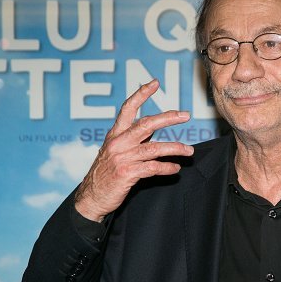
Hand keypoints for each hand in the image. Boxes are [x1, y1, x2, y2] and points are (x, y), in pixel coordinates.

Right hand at [74, 79, 193, 221]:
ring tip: (189, 151)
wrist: (91, 198)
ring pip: (154, 148)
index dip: (141, 94)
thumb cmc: (106, 174)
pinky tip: (175, 168)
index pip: (127, 108)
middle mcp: (118, 143)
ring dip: (175, 148)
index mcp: (115, 135)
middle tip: (185, 115)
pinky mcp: (126, 174)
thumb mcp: (114, 151)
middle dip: (168, 118)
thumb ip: (132, 139)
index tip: (154, 83)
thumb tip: (154, 129)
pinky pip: (152, 168)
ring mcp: (122, 158)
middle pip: (146, 124)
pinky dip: (167, 167)